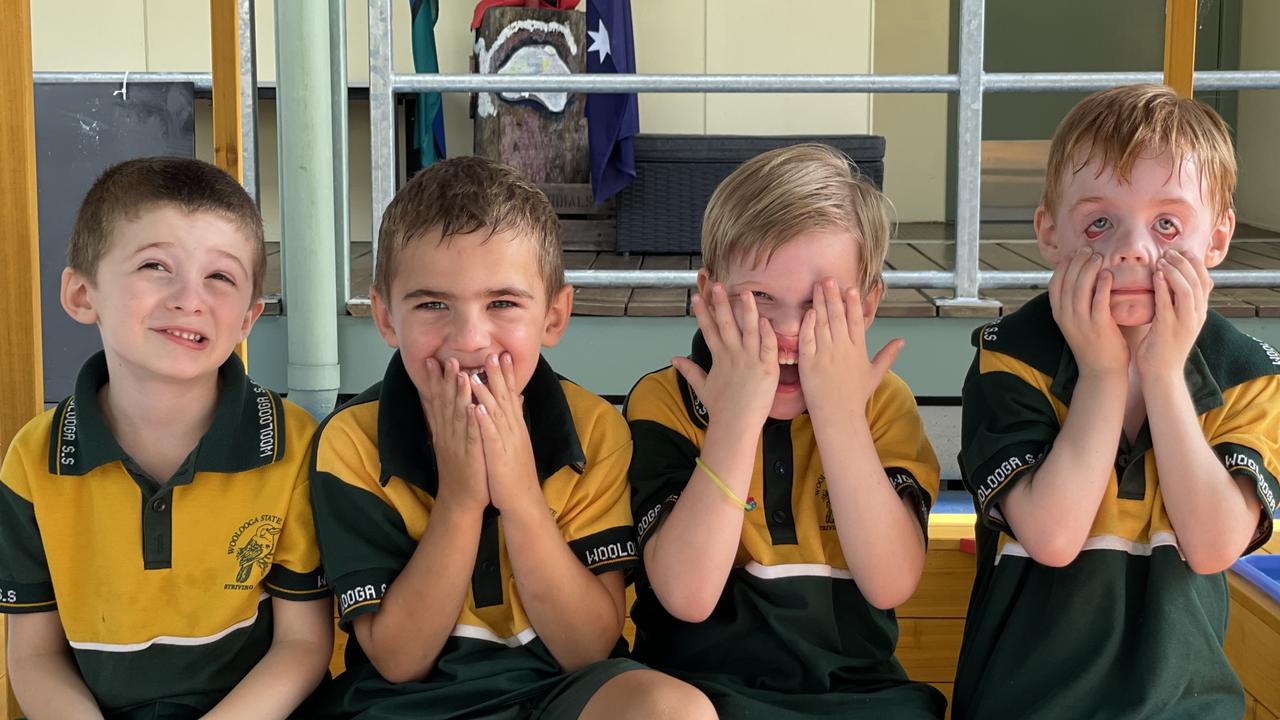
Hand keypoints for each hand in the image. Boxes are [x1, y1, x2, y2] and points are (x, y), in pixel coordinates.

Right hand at [421, 357, 488, 511]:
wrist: (461, 500)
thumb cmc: (463, 471)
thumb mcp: (458, 443)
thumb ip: (459, 423)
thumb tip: (463, 403)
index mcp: (446, 431)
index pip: (439, 401)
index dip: (436, 381)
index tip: (434, 360)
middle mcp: (449, 435)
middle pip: (446, 404)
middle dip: (446, 381)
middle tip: (446, 359)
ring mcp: (459, 445)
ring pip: (458, 416)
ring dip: (459, 395)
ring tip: (461, 374)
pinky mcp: (472, 456)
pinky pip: (472, 436)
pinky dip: (473, 421)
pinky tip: (475, 407)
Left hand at [470, 352, 539, 512]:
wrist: (522, 499)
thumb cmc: (516, 470)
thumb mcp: (517, 441)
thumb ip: (516, 417)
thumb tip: (518, 397)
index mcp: (515, 426)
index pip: (511, 395)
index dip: (506, 375)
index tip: (501, 355)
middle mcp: (513, 430)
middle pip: (505, 399)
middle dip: (498, 376)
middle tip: (492, 354)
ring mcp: (507, 442)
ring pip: (497, 414)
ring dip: (487, 393)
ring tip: (477, 374)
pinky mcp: (499, 456)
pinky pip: (491, 436)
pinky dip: (484, 422)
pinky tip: (477, 408)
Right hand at [671, 283, 778, 424]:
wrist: (735, 426)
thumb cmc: (721, 409)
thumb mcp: (702, 387)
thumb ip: (690, 370)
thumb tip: (674, 359)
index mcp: (719, 358)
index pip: (709, 329)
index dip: (703, 313)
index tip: (697, 297)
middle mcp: (733, 356)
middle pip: (726, 324)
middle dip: (720, 303)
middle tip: (716, 285)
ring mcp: (751, 361)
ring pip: (749, 330)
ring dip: (746, 310)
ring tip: (744, 292)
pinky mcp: (767, 369)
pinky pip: (768, 346)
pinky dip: (767, 333)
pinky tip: (765, 319)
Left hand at [799, 278, 902, 415]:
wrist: (838, 415)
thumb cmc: (855, 396)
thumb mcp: (875, 374)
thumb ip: (888, 355)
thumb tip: (902, 341)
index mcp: (858, 350)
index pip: (857, 321)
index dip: (853, 303)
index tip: (851, 287)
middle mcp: (842, 350)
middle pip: (837, 317)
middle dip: (833, 296)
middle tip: (829, 278)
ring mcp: (824, 355)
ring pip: (822, 323)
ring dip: (819, 303)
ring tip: (817, 287)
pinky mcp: (808, 362)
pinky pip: (807, 339)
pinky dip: (807, 324)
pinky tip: (807, 311)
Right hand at [1049, 248, 1128, 375]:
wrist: (1101, 371)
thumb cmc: (1093, 345)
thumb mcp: (1076, 323)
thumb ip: (1076, 303)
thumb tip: (1082, 280)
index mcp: (1059, 315)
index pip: (1055, 283)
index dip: (1064, 266)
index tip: (1074, 253)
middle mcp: (1066, 317)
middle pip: (1067, 281)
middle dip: (1077, 262)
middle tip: (1088, 250)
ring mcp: (1081, 322)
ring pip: (1080, 288)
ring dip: (1089, 269)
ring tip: (1098, 257)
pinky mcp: (1098, 326)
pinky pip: (1098, 300)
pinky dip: (1102, 285)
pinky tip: (1107, 274)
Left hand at [1136, 249, 1210, 377]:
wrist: (1161, 372)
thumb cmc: (1164, 345)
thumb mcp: (1179, 321)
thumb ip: (1180, 303)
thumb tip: (1180, 283)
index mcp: (1199, 312)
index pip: (1204, 281)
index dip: (1194, 263)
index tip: (1182, 250)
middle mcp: (1196, 316)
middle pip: (1197, 282)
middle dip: (1184, 263)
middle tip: (1170, 252)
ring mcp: (1184, 323)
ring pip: (1186, 291)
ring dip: (1175, 272)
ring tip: (1163, 260)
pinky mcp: (1169, 329)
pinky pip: (1168, 304)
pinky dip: (1163, 288)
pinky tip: (1156, 276)